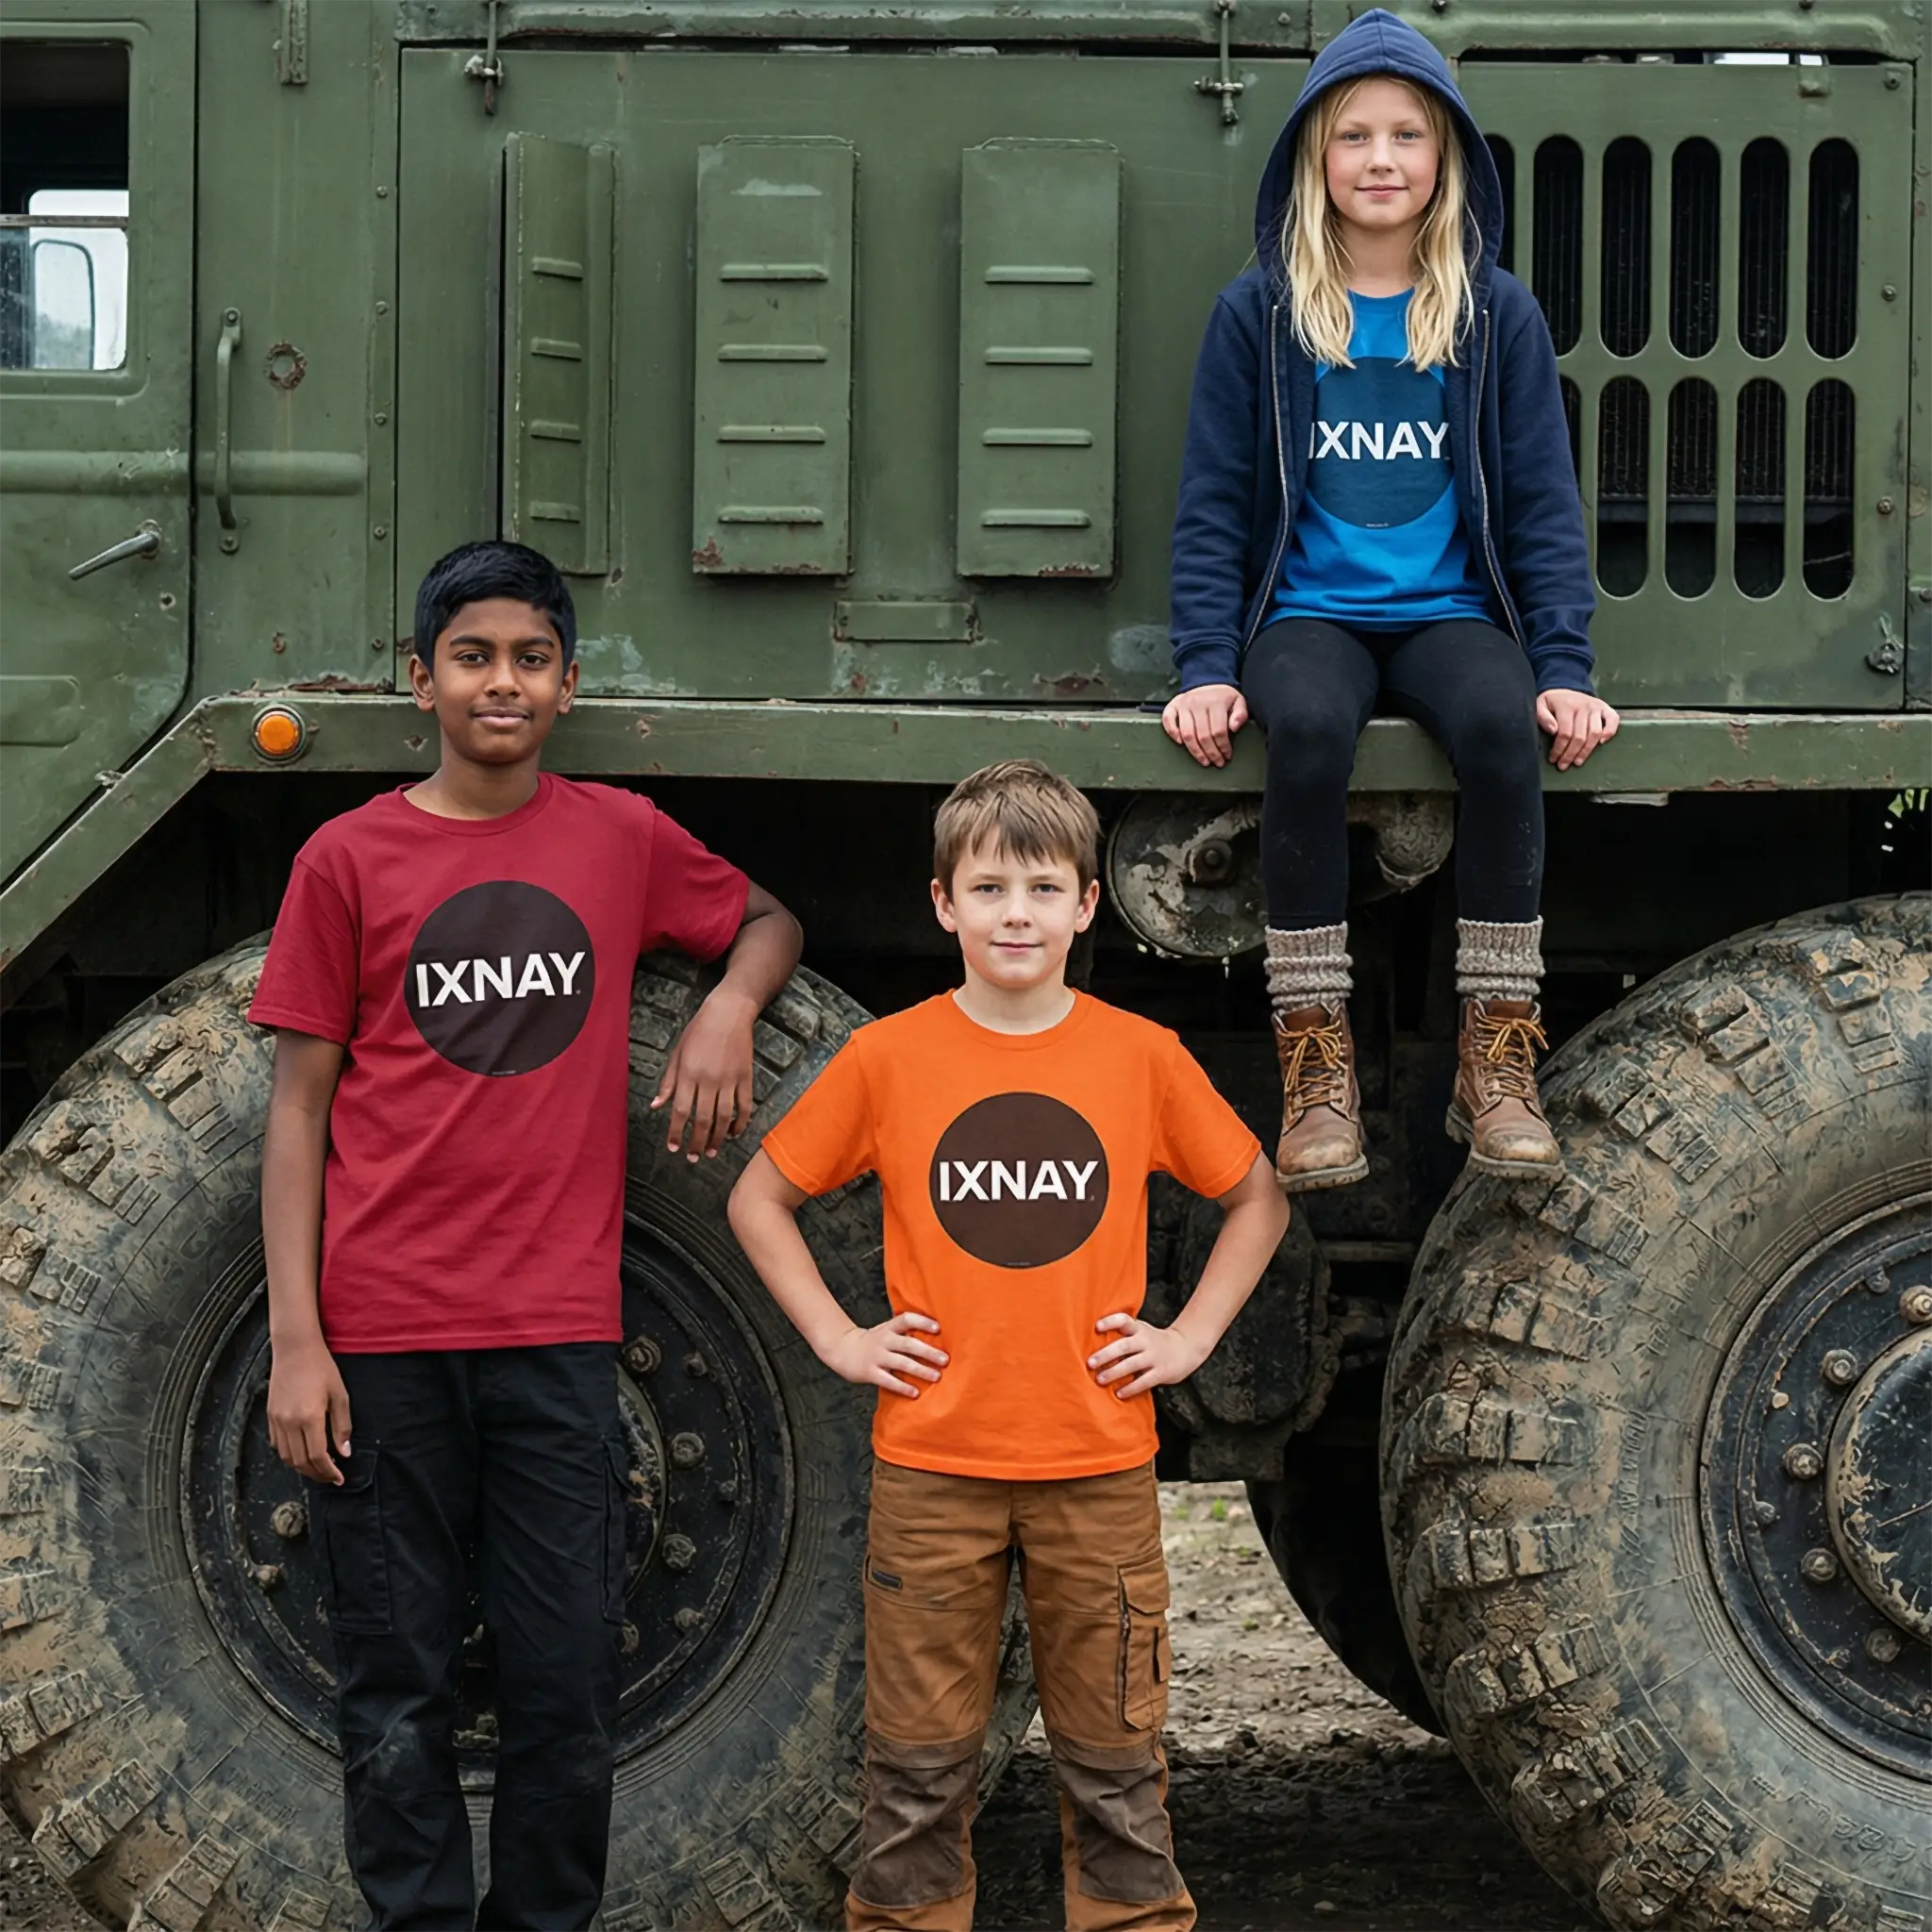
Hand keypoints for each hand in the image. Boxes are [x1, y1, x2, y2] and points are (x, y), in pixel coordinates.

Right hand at [267, 1336, 352, 1484]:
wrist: (295, 1349)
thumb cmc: (321, 1367)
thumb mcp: (340, 1394)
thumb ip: (342, 1426)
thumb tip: (344, 1452)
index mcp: (309, 1417)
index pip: (318, 1457)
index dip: (329, 1472)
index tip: (339, 1478)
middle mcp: (289, 1422)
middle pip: (301, 1462)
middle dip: (317, 1474)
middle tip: (330, 1477)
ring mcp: (277, 1420)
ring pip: (286, 1457)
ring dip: (302, 1468)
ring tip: (318, 1468)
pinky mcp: (270, 1416)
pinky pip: (277, 1444)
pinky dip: (289, 1455)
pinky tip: (302, 1453)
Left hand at [652, 986, 756, 1159]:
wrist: (729, 1012)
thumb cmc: (698, 1031)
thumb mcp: (677, 1053)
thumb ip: (667, 1082)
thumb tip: (655, 1106)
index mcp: (688, 1073)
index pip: (680, 1110)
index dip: (676, 1132)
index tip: (673, 1147)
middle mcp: (709, 1079)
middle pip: (703, 1119)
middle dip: (697, 1142)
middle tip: (692, 1157)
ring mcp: (730, 1080)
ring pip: (725, 1117)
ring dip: (718, 1139)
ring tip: (712, 1152)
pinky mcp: (746, 1078)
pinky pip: (745, 1107)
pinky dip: (741, 1124)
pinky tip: (735, 1134)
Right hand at [821, 1313, 947, 1398]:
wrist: (842, 1349)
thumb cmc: (872, 1342)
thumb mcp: (886, 1331)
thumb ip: (904, 1334)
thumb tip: (935, 1341)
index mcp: (889, 1328)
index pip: (906, 1319)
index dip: (922, 1322)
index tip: (938, 1328)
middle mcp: (884, 1340)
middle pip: (909, 1344)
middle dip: (928, 1352)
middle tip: (945, 1360)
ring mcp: (877, 1356)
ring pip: (901, 1362)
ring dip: (920, 1370)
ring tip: (936, 1376)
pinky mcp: (870, 1372)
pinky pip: (889, 1380)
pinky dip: (903, 1387)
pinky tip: (915, 1392)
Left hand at [1087, 1312, 1209, 1399]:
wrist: (1186, 1348)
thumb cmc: (1154, 1341)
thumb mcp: (1142, 1331)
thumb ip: (1123, 1336)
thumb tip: (1093, 1345)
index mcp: (1139, 1329)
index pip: (1124, 1320)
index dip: (1110, 1322)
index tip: (1097, 1327)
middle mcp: (1146, 1340)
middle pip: (1124, 1345)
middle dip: (1106, 1354)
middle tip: (1090, 1363)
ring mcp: (1155, 1356)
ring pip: (1132, 1364)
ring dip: (1115, 1372)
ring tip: (1100, 1379)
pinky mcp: (1161, 1372)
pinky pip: (1144, 1381)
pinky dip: (1131, 1388)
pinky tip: (1119, 1393)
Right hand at [1162, 684, 1248, 767]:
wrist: (1207, 680)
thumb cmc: (1224, 696)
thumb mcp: (1238, 701)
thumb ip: (1240, 714)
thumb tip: (1234, 728)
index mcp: (1215, 702)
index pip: (1218, 731)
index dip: (1223, 747)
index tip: (1227, 756)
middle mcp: (1197, 703)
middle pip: (1203, 736)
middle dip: (1211, 753)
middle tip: (1217, 763)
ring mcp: (1183, 704)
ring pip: (1187, 734)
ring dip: (1195, 751)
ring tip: (1204, 761)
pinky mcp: (1173, 705)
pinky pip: (1167, 721)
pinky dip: (1172, 733)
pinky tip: (1181, 744)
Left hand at [1536, 689, 1619, 769]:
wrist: (1565, 688)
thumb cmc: (1552, 702)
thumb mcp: (1540, 705)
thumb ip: (1542, 717)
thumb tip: (1553, 730)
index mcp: (1566, 705)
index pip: (1564, 733)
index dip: (1559, 749)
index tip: (1553, 759)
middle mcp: (1583, 706)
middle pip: (1579, 736)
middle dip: (1570, 754)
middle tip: (1563, 765)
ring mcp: (1595, 706)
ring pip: (1594, 733)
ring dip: (1586, 750)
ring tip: (1578, 762)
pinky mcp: (1605, 707)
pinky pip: (1613, 719)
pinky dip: (1610, 732)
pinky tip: (1601, 743)